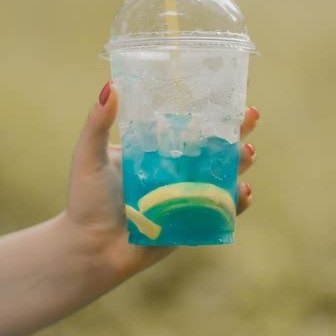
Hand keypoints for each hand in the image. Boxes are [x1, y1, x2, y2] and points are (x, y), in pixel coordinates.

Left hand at [65, 81, 259, 280]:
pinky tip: (243, 192)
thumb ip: (97, 124)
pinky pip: (221, 211)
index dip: (209, 111)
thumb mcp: (89, 157)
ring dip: (239, 163)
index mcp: (155, 150)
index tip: (228, 97)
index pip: (187, 125)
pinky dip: (236, 202)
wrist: (90, 250)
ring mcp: (187, 196)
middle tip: (249, 119)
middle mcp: (175, 170)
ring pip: (222, 176)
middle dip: (235, 133)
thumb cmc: (87, 201)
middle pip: (213, 148)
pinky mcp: (193, 222)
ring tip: (246, 154)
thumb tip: (110, 85)